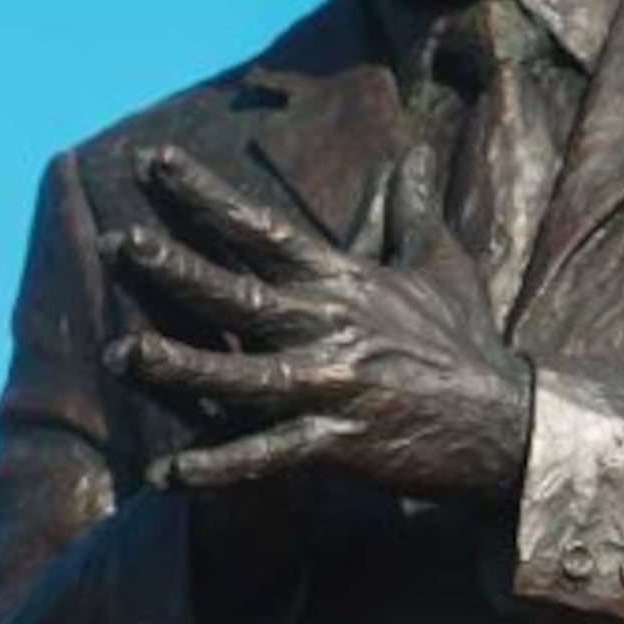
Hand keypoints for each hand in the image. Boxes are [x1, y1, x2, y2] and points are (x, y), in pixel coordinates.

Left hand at [100, 140, 530, 502]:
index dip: (205, 195)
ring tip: (117, 353)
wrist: (507, 423)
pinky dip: (218, 466)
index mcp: (343, 283)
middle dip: (174, 268)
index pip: (261, 229)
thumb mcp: (441, 264)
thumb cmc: (466, 341)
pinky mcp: (338, 446)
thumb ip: (411, 209)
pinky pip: (266, 456)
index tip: (155, 160)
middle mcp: (328, 330)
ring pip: (238, 377)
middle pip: (236, 295)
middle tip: (116, 242)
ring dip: (176, 368)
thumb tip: (412, 150)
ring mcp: (331, 390)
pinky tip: (166, 472)